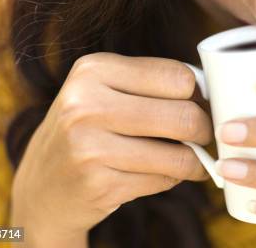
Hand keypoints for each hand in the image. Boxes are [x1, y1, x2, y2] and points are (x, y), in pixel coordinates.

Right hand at [11, 53, 212, 245]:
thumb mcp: (105, 90)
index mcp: (94, 70)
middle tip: (203, 135)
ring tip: (194, 159)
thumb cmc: (89, 129)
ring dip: (195, 160)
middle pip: (183, 115)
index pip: (178, 76)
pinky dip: (173, 179)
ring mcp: (89, 147)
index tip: (201, 104)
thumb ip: (152, 82)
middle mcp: (86, 105)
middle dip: (203, 128)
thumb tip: (212, 90)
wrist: (43, 184)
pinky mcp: (98, 184)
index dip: (198, 93)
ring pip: (179, 154)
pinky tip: (165, 174)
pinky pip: (163, 180)